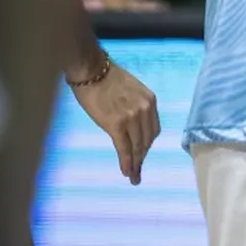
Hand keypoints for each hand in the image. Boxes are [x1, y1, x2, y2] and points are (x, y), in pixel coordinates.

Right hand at [68, 59, 159, 184]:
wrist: (92, 70)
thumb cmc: (106, 79)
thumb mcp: (131, 91)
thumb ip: (136, 108)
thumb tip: (133, 126)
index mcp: (150, 101)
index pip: (153, 129)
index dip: (148, 144)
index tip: (143, 155)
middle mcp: (145, 110)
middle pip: (147, 140)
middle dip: (142, 156)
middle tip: (137, 170)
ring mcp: (132, 118)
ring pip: (137, 146)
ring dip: (135, 163)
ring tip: (133, 175)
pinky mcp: (116, 125)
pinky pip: (124, 148)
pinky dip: (127, 162)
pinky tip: (127, 172)